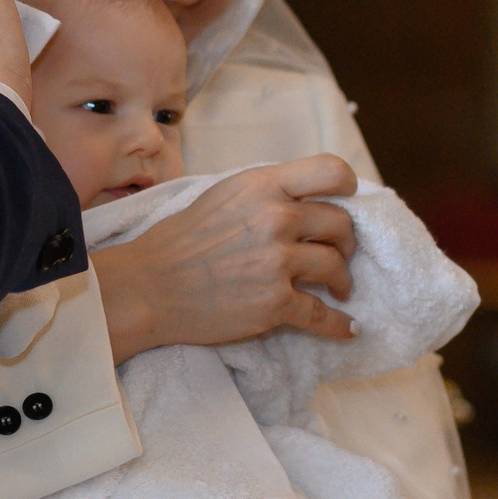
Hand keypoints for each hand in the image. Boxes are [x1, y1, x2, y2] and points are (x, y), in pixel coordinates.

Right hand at [93, 154, 361, 362]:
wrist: (148, 287)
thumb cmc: (180, 240)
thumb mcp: (225, 194)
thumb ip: (267, 192)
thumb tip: (304, 199)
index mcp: (264, 185)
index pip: (331, 170)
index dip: (349, 187)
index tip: (349, 202)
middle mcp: (277, 218)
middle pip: (340, 224)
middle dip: (345, 241)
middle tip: (339, 253)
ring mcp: (278, 262)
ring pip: (336, 267)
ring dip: (342, 280)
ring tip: (338, 288)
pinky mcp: (275, 302)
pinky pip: (323, 315)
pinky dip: (340, 325)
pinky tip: (348, 328)